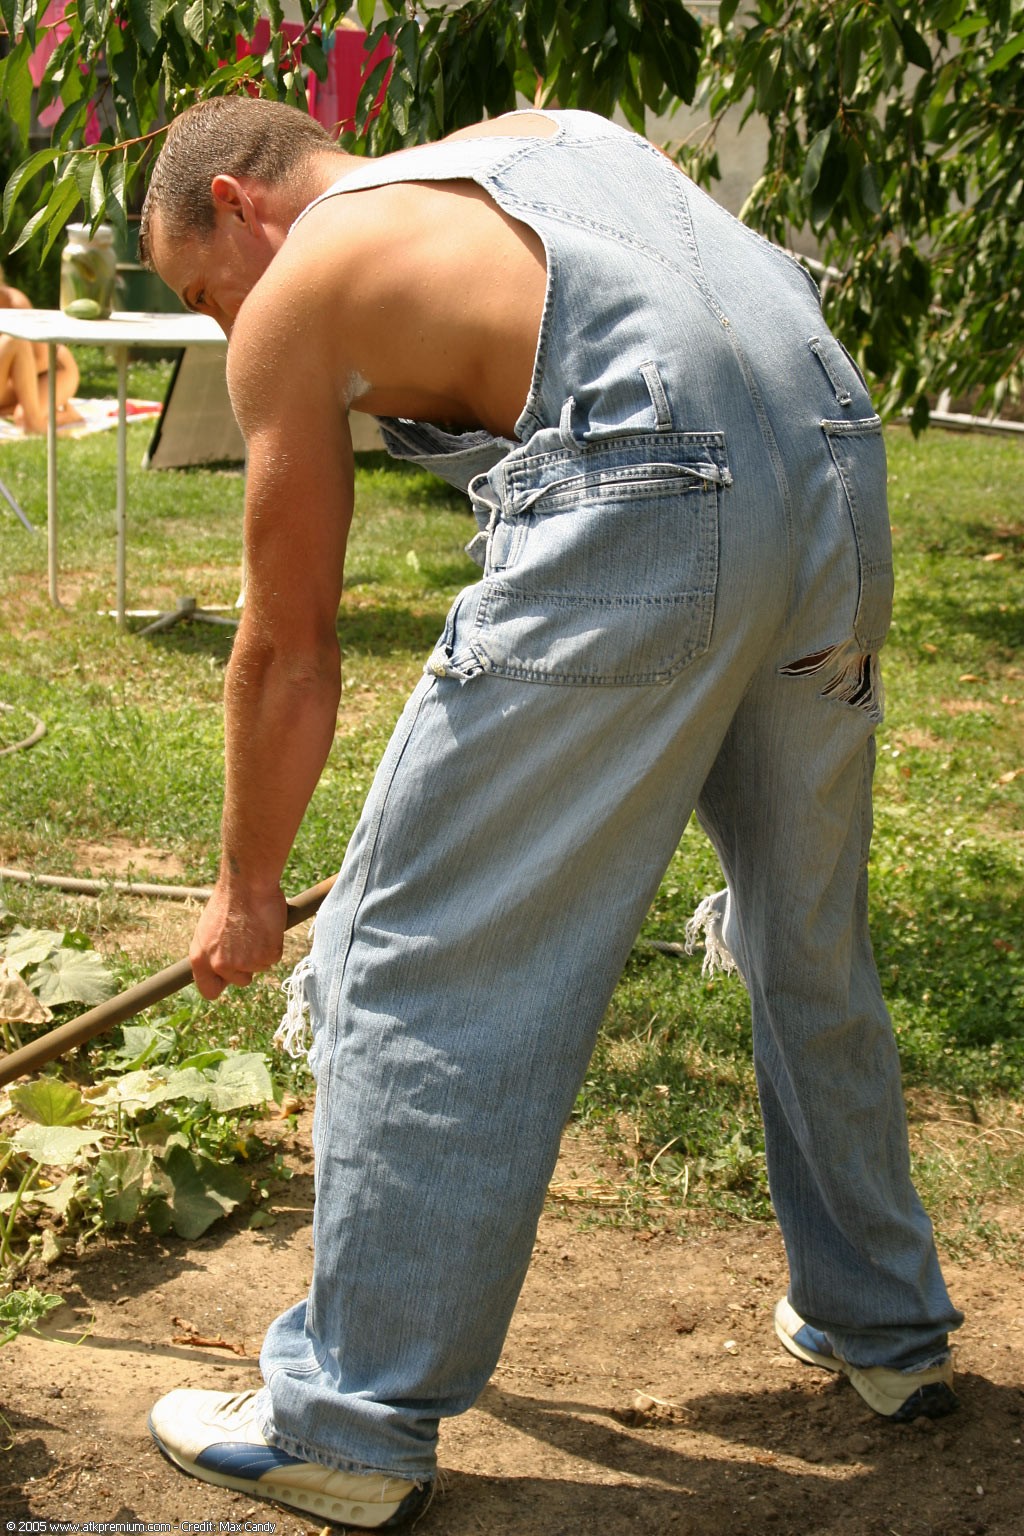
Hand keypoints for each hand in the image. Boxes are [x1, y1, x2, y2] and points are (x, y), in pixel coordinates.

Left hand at [189, 881, 287, 999]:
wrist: (248, 884)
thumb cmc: (229, 900)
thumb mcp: (208, 930)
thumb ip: (212, 953)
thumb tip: (220, 967)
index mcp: (200, 959)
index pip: (209, 991)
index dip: (221, 983)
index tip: (229, 976)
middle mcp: (221, 965)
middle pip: (241, 981)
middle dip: (247, 966)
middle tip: (248, 940)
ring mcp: (245, 963)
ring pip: (260, 968)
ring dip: (261, 952)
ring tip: (256, 928)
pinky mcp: (267, 956)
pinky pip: (274, 957)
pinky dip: (274, 944)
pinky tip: (266, 927)